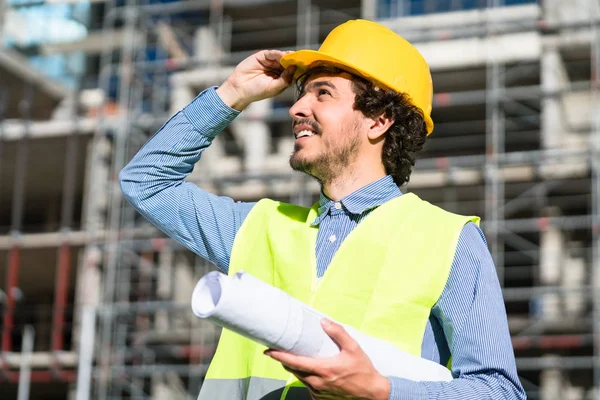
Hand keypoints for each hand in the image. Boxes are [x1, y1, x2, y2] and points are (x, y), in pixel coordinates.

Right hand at [216, 50, 296, 109]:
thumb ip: (285, 79)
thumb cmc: (257, 92)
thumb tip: (294, 68)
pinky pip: (272, 54)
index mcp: (281, 78)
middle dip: (295, 61)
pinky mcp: (262, 57)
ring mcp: (269, 62)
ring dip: (288, 56)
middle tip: (303, 58)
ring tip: (293, 56)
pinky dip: (278, 54)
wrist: (240, 89)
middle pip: (288, 63)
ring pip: (282, 57)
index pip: (293, 72)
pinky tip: (283, 55)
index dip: (299, 69)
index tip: (308, 67)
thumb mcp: (274, 87)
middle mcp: (276, 69)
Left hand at [265, 319, 389, 399]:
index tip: (268, 351)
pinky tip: (312, 372)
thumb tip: (323, 321)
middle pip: (294, 370)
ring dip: (296, 369)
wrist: (372, 393)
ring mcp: (318, 392)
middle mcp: (317, 382)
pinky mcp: (321, 398)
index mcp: (323, 369)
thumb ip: (338, 333)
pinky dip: (307, 378)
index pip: (294, 362)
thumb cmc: (363, 369)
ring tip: (296, 358)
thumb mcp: (354, 348)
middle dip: (286, 360)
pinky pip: (308, 387)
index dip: (279, 356)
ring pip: (300, 378)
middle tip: (281, 350)